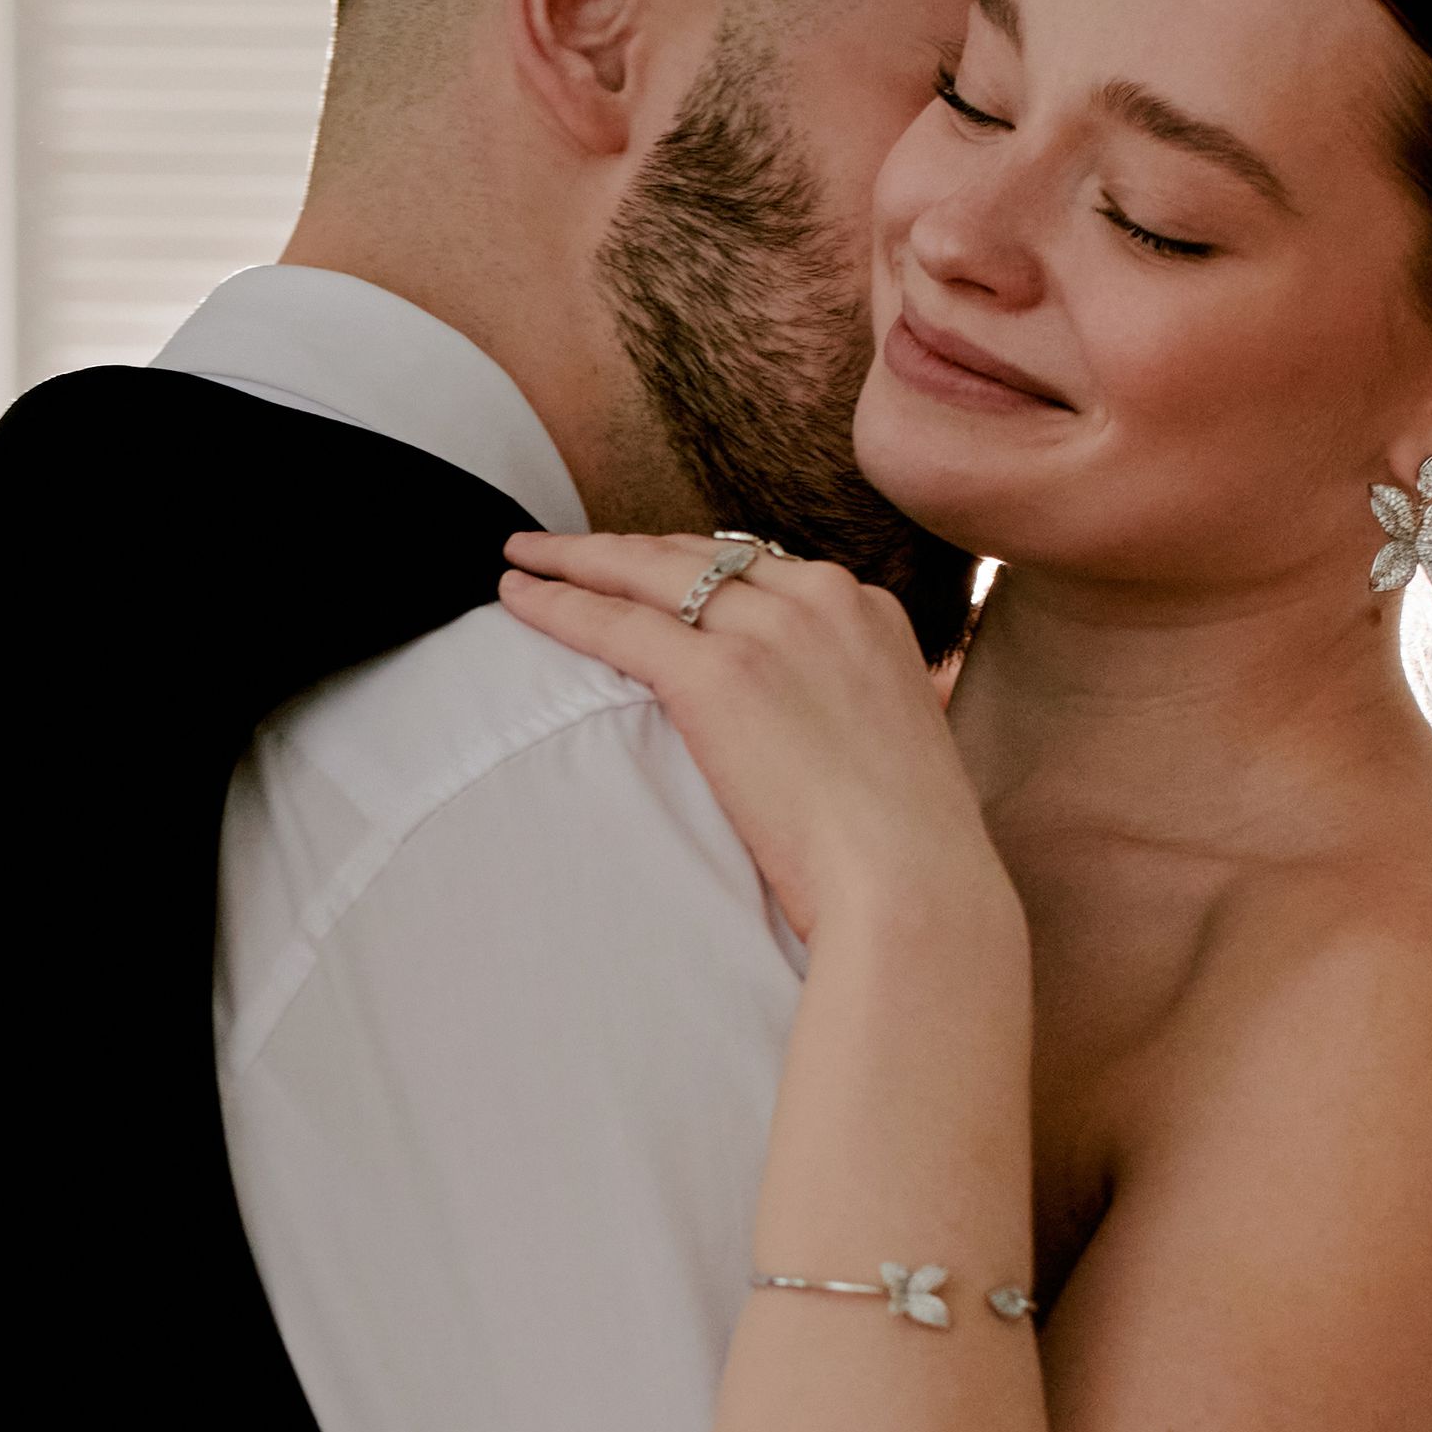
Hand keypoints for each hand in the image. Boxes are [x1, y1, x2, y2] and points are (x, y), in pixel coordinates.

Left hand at [495, 534, 1014, 954]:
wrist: (915, 885)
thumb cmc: (906, 849)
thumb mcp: (891, 741)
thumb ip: (845, 704)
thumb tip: (808, 723)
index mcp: (867, 610)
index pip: (758, 564)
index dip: (689, 565)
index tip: (645, 567)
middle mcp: (822, 598)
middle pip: (697, 553)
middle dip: (623, 547)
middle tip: (562, 547)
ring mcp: (769, 630)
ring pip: (645, 571)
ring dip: (574, 559)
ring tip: (523, 558)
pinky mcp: (717, 675)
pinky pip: (615, 624)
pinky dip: (556, 605)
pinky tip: (516, 597)